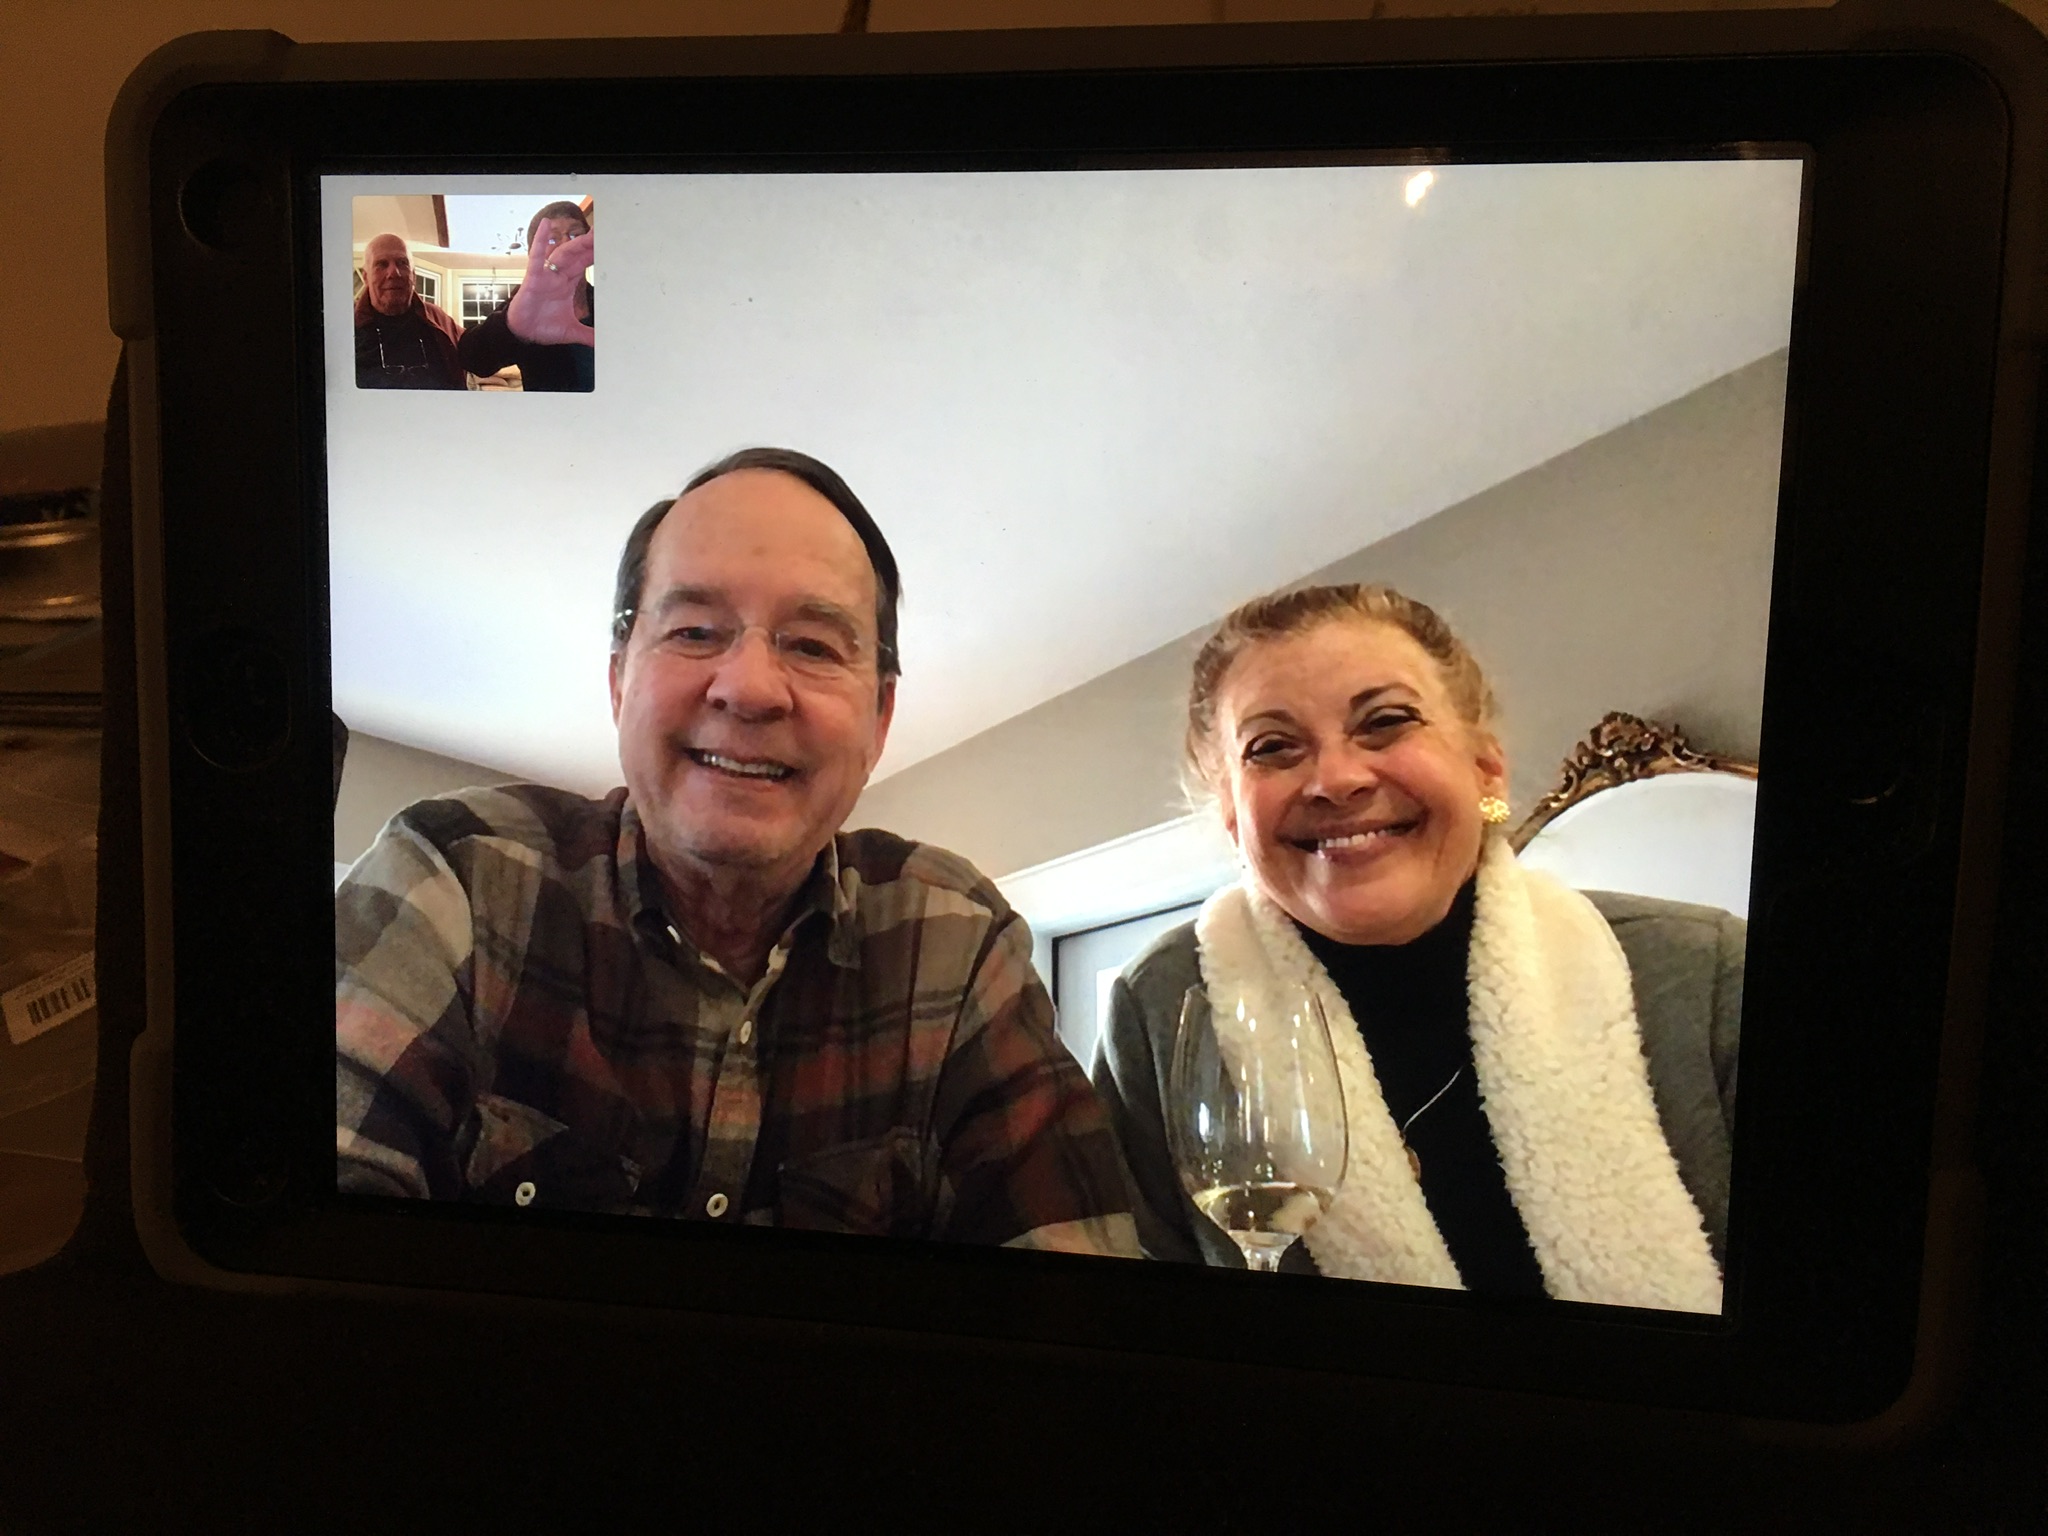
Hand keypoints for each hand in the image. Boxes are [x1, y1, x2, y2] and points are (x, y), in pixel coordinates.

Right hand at [503, 227, 594, 347]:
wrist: (523, 333)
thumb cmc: (543, 326)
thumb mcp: (571, 331)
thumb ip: (588, 335)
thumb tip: (603, 343)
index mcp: (567, 284)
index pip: (584, 264)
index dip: (595, 254)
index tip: (609, 243)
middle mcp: (557, 276)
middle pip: (577, 255)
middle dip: (590, 244)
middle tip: (605, 231)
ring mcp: (546, 275)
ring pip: (563, 254)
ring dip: (576, 243)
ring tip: (590, 232)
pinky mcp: (533, 277)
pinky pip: (536, 255)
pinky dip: (540, 240)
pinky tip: (545, 224)